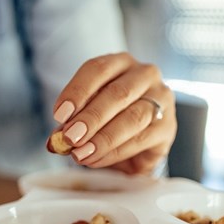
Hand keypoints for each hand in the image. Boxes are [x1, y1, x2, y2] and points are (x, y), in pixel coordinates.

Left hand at [48, 52, 176, 174]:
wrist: (136, 143)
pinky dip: (115, 152)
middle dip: (90, 118)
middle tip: (69, 138)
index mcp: (121, 63)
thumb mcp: (86, 115)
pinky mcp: (168, 127)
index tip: (59, 115)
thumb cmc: (108, 119)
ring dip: (103, 139)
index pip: (98, 69)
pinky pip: (141, 139)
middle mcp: (145, 75)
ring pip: (133, 117)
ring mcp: (161, 100)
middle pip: (117, 94)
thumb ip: (71, 124)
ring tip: (80, 154)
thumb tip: (55, 141)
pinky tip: (96, 160)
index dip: (77, 91)